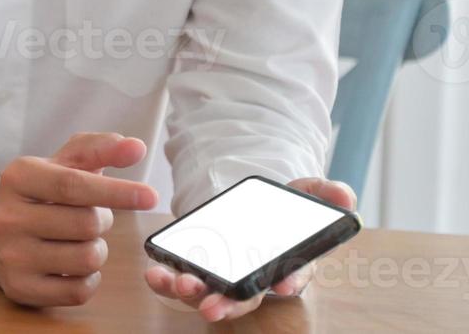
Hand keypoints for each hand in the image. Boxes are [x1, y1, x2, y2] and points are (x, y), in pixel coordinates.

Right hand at [0, 132, 158, 306]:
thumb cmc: (41, 196)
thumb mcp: (61, 165)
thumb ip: (99, 150)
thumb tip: (136, 147)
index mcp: (16, 177)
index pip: (72, 185)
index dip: (116, 191)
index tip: (150, 196)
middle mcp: (6, 216)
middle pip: (87, 224)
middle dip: (102, 220)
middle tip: (88, 217)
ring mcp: (10, 255)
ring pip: (87, 258)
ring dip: (96, 250)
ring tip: (77, 240)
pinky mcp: (19, 287)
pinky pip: (79, 291)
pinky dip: (88, 279)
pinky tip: (71, 266)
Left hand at [144, 178, 355, 321]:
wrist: (250, 205)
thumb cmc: (283, 207)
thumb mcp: (307, 193)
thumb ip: (326, 192)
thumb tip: (345, 197)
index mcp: (289, 263)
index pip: (294, 277)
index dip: (291, 280)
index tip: (285, 284)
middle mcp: (256, 277)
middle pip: (246, 297)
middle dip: (229, 304)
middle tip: (212, 307)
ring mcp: (225, 275)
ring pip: (211, 294)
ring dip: (193, 295)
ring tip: (180, 285)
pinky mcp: (199, 268)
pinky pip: (184, 280)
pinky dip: (167, 281)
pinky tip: (156, 273)